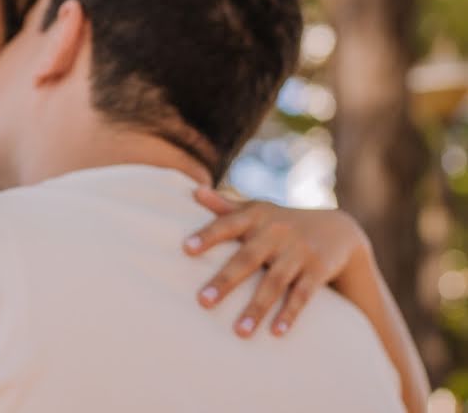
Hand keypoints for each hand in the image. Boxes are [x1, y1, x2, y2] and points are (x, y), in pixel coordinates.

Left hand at [184, 186, 369, 337]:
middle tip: (203, 302)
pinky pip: (302, 295)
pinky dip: (290, 313)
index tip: (186, 249)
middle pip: (247, 258)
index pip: (227, 224)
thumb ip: (225, 206)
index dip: (208, 236)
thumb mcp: (256, 210)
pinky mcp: (318, 270)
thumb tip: (194, 191)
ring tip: (239, 332)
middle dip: (225, 281)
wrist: (338, 229)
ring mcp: (298, 251)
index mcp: (256, 217)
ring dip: (257, 308)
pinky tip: (276, 333)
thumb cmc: (281, 221)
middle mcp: (276, 232)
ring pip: (274, 282)